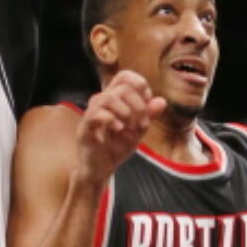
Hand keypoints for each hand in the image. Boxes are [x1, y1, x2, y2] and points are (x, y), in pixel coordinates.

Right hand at [74, 71, 164, 186]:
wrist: (101, 170)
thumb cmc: (116, 148)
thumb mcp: (138, 131)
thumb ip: (148, 116)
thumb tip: (162, 101)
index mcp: (113, 99)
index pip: (124, 76)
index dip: (139, 84)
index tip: (147, 103)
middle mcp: (100, 102)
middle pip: (122, 87)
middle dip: (139, 105)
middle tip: (143, 124)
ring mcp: (91, 114)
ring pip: (109, 98)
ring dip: (127, 112)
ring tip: (131, 127)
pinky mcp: (84, 128)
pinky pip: (96, 114)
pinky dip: (112, 121)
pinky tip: (119, 130)